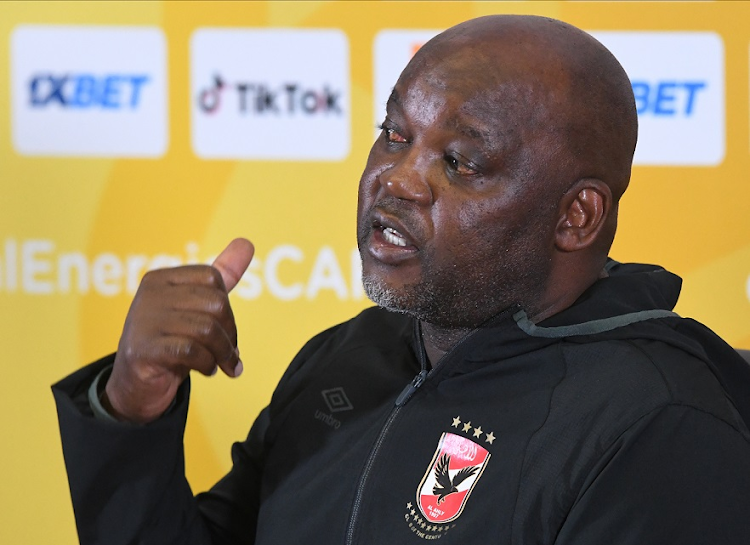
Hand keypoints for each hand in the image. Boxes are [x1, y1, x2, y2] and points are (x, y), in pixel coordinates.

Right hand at [104, 238, 254, 423]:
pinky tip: (206, 370)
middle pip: (215, 303)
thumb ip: (221, 274)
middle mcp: (150, 293)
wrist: (136, 385)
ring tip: (221, 365)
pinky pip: (191, 350)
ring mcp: (144, 321)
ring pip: (207, 329)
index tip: (226, 332)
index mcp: (162, 278)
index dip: (227, 308)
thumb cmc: (170, 341)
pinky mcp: (142, 349)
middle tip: (229, 355)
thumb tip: (246, 242)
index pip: (213, 278)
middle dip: (229, 333)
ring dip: (222, 353)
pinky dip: (207, 363)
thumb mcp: (196, 306)